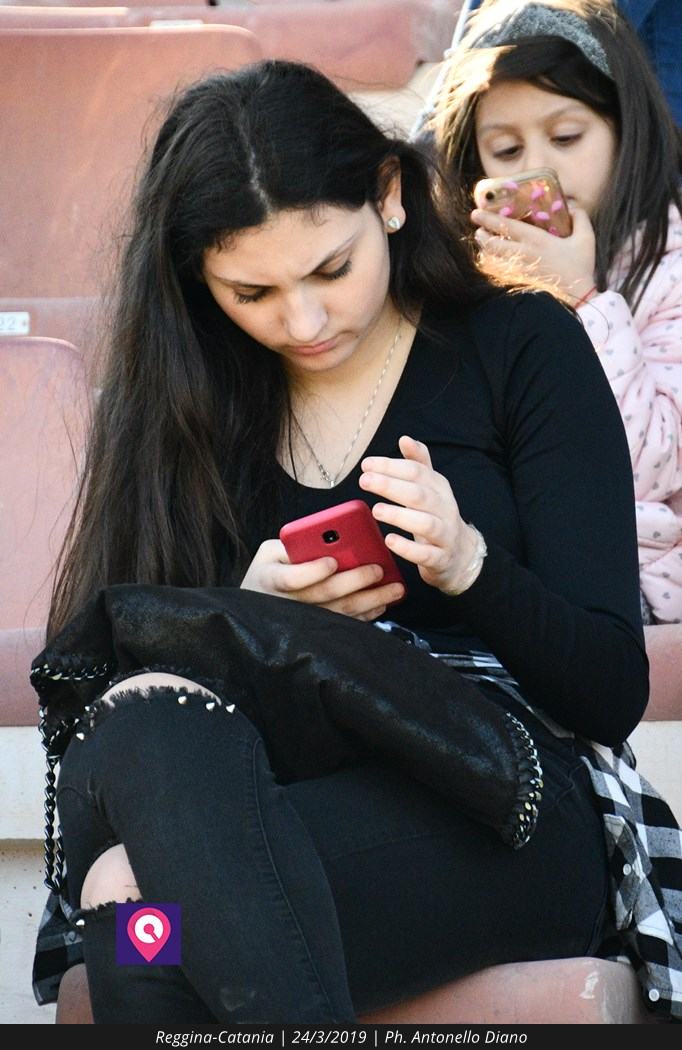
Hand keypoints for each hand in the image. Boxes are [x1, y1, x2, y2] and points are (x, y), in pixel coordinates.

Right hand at [240, 539, 403, 621]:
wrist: (259, 605)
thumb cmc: (270, 570)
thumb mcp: (270, 552)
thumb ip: (294, 546)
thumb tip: (329, 541)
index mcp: (270, 579)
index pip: (291, 578)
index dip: (312, 571)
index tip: (332, 561)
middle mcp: (287, 604)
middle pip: (324, 594)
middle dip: (354, 581)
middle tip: (378, 569)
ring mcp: (305, 620)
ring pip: (341, 612)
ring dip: (371, 600)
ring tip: (396, 588)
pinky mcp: (320, 629)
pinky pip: (347, 623)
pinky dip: (368, 613)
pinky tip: (384, 602)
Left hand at [359, 435, 480, 595]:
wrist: (461, 555)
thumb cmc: (437, 517)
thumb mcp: (431, 489)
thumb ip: (419, 464)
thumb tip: (404, 438)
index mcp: (439, 488)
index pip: (417, 472)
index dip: (392, 466)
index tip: (366, 464)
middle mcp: (444, 509)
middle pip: (419, 494)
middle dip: (391, 486)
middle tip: (365, 480)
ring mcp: (445, 535)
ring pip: (426, 524)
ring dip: (400, 516)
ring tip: (376, 510)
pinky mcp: (440, 559)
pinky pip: (426, 554)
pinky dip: (408, 548)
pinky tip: (389, 541)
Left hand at [471, 205, 595, 301]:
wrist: (577, 298)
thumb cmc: (580, 268)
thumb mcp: (586, 239)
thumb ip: (580, 218)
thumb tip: (572, 206)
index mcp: (537, 240)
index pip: (506, 227)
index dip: (488, 219)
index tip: (476, 213)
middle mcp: (523, 255)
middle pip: (492, 244)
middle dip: (481, 235)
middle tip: (478, 229)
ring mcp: (518, 271)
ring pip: (491, 259)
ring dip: (485, 250)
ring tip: (484, 243)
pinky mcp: (517, 284)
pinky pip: (497, 273)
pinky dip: (491, 266)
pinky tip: (492, 261)